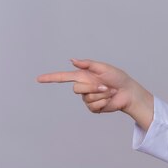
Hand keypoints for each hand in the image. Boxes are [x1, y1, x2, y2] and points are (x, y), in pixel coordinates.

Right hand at [37, 59, 152, 127]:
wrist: (128, 92)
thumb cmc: (118, 78)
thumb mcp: (103, 68)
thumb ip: (88, 64)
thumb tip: (72, 60)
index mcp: (84, 76)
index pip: (63, 77)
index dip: (51, 78)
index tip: (39, 79)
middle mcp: (84, 87)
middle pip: (76, 89)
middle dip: (92, 87)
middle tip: (106, 86)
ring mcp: (87, 98)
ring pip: (86, 98)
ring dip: (100, 95)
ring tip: (110, 91)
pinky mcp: (93, 107)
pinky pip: (92, 106)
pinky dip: (102, 102)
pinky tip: (109, 100)